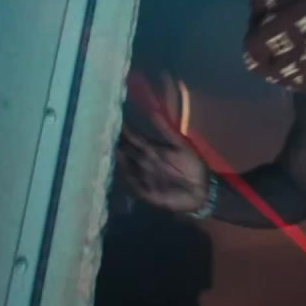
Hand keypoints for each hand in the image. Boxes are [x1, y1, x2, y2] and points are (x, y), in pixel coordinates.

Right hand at [116, 87, 208, 212]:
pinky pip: (135, 186)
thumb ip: (167, 131)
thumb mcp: (181, 146)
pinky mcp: (147, 192)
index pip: (135, 138)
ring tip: (111, 150)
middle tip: (103, 134)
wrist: (202, 189)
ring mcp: (144, 177)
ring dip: (120, 161)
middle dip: (117, 144)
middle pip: (128, 152)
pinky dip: (129, 180)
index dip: (125, 131)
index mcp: (152, 150)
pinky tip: (123, 173)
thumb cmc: (192, 166)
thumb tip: (151, 112)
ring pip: (128, 168)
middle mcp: (144, 162)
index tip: (112, 120)